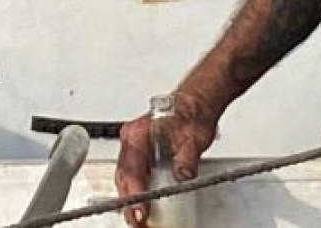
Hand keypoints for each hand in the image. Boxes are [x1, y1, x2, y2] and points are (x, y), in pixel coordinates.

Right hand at [114, 90, 218, 227]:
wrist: (196, 105)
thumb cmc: (192, 114)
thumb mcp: (194, 138)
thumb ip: (186, 158)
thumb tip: (182, 174)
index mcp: (138, 134)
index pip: (131, 170)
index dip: (134, 194)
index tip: (140, 211)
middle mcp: (131, 140)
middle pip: (124, 177)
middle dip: (129, 202)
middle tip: (138, 221)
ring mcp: (133, 147)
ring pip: (125, 177)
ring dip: (131, 198)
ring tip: (139, 217)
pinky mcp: (139, 154)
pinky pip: (132, 175)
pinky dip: (136, 190)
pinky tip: (143, 203)